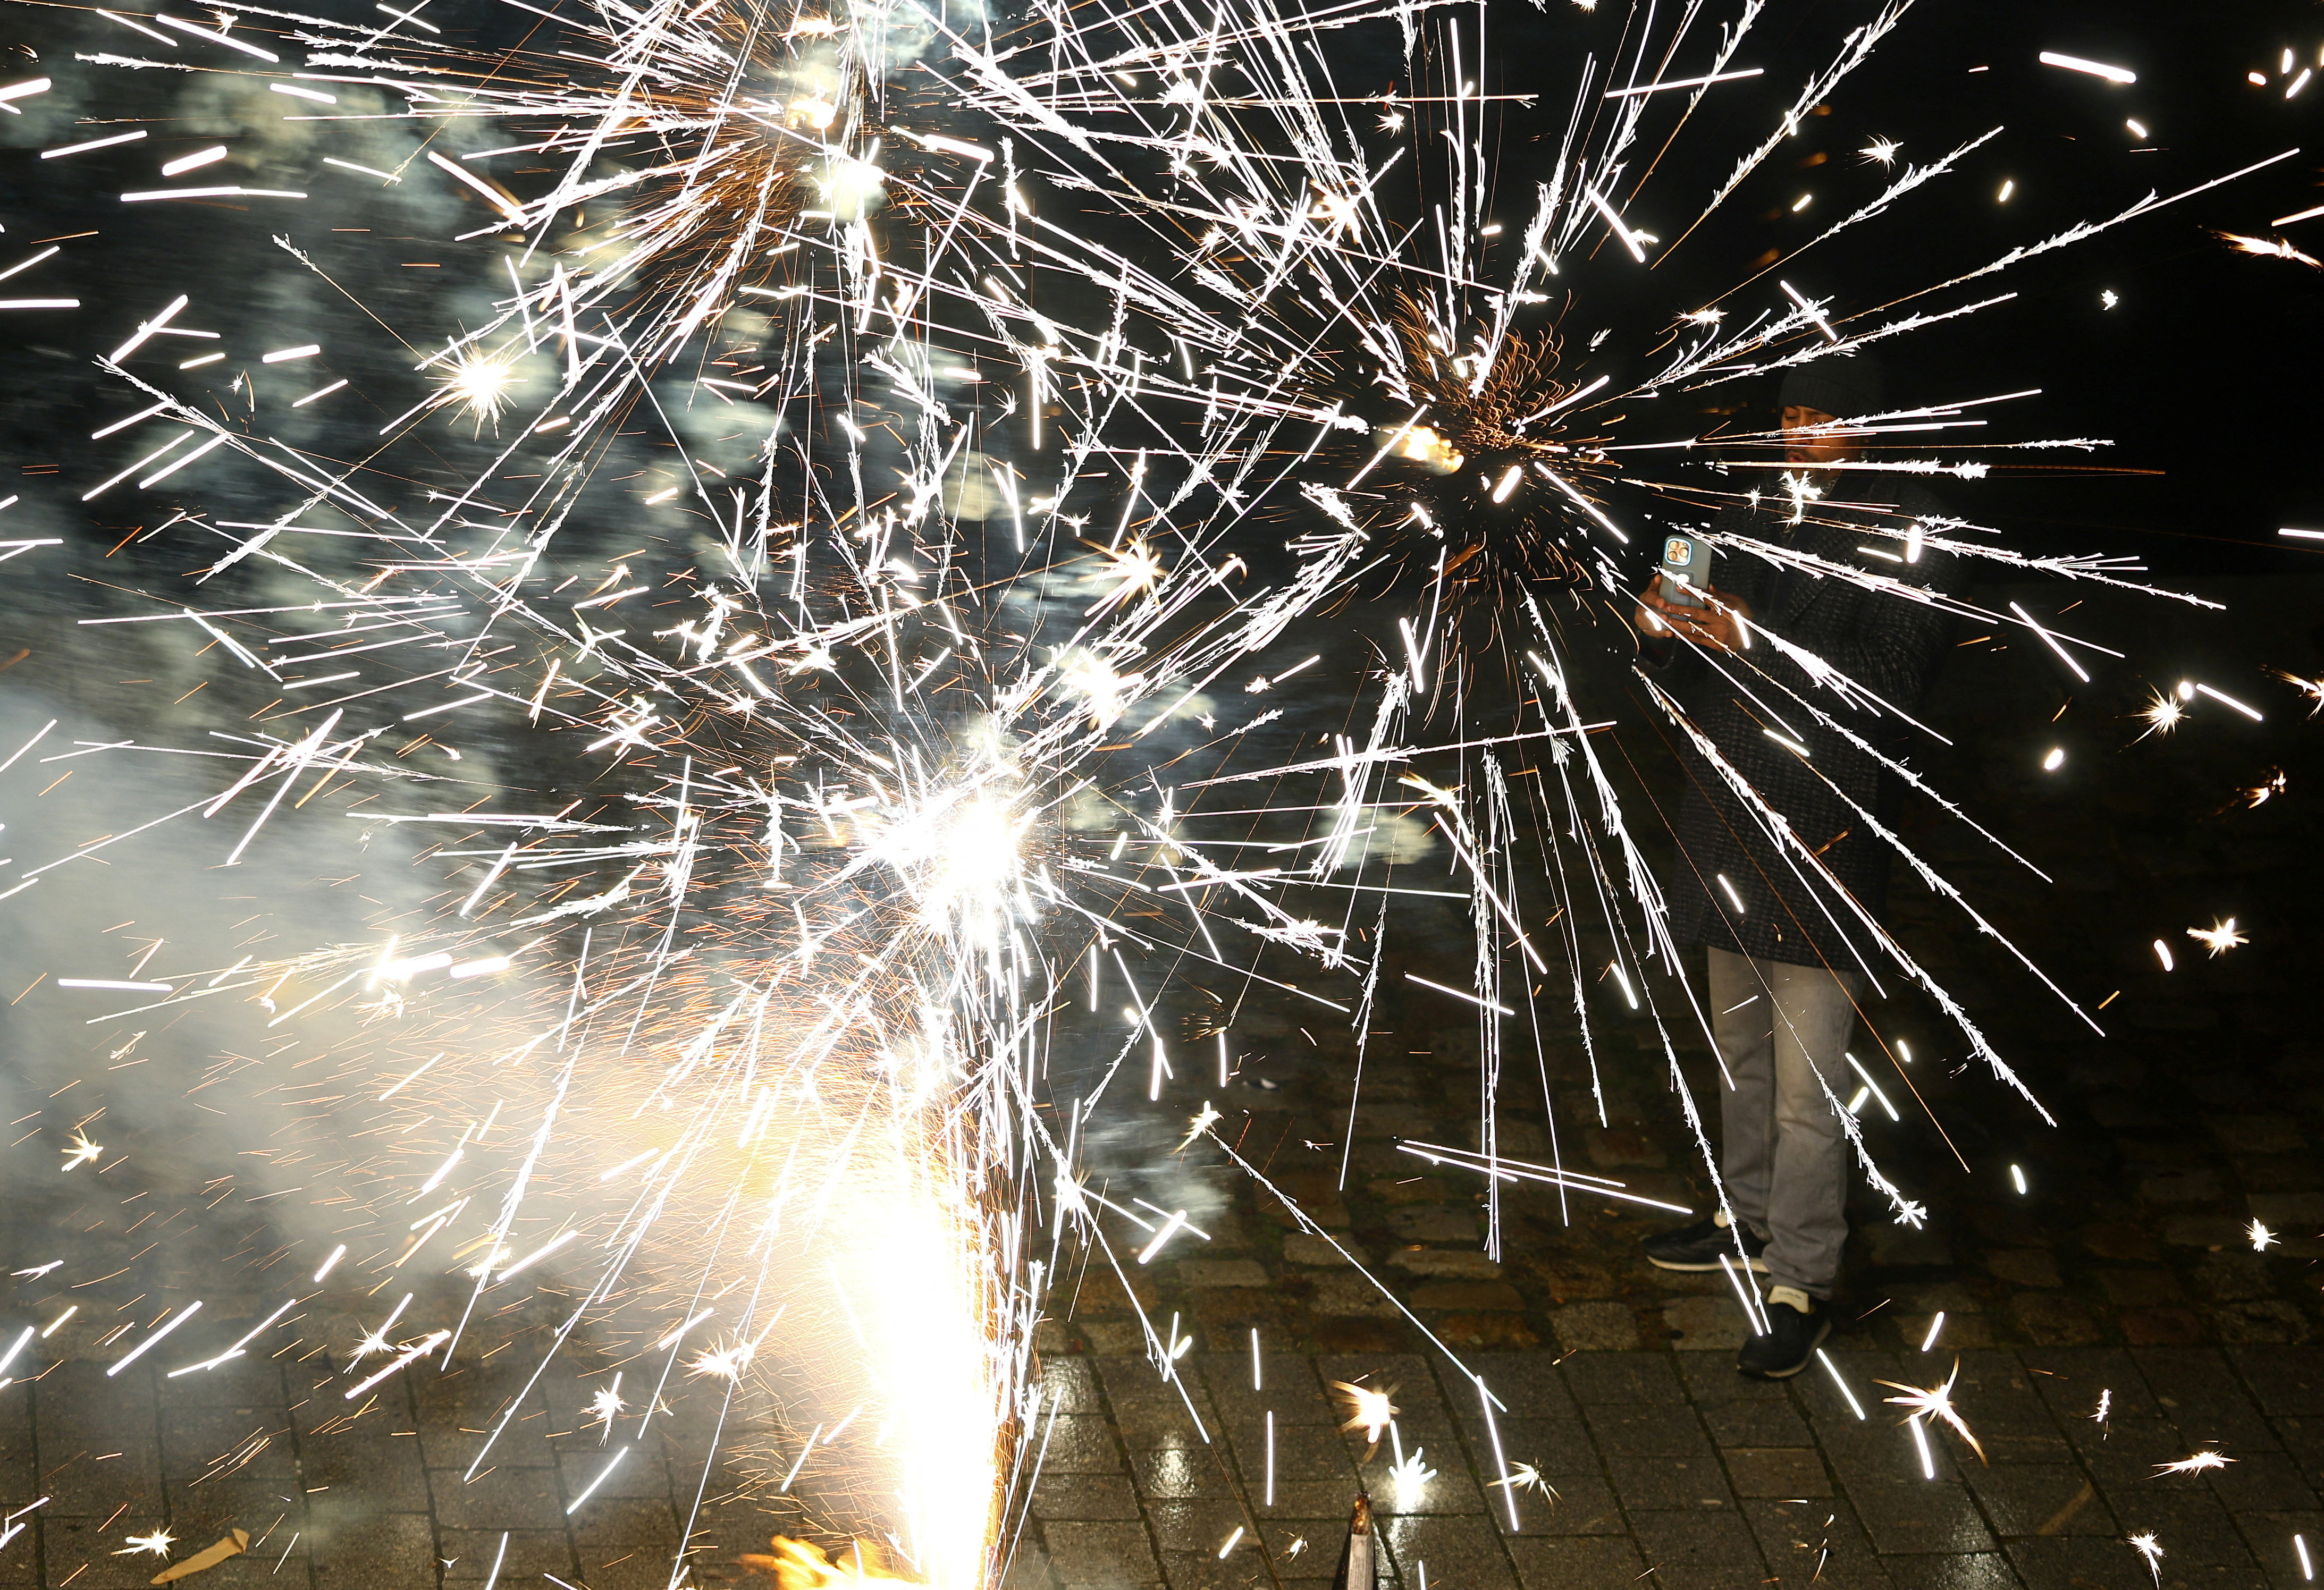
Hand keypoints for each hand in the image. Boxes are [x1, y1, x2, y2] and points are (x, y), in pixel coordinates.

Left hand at [1637, 575, 1752, 651]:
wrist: (1751, 639)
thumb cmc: (1742, 617)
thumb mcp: (1736, 602)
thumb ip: (1721, 595)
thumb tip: (1709, 586)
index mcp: (1724, 607)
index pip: (1704, 597)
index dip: (1690, 592)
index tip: (1679, 587)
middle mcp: (1720, 620)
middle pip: (1695, 613)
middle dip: (1678, 609)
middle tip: (1666, 606)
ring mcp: (1717, 633)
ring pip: (1693, 628)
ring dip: (1677, 624)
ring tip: (1665, 620)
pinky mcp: (1715, 643)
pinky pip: (1697, 640)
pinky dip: (1685, 636)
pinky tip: (1675, 633)